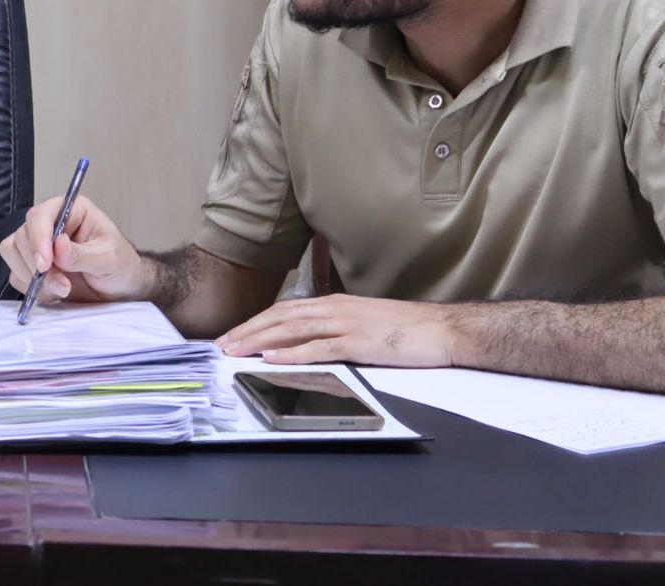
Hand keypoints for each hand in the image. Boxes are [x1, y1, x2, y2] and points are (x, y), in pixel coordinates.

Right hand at [0, 194, 152, 303]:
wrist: (120, 291)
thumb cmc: (121, 266)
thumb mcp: (110, 258)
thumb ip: (83, 254)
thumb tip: (58, 246)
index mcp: (71, 211)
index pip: (41, 216)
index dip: (38, 238)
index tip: (45, 263)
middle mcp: (50, 225)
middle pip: (22, 236)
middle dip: (37, 265)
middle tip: (63, 285)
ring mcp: (39, 246)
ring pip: (12, 253)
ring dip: (31, 277)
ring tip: (62, 290)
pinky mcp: (32, 267)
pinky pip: (16, 275)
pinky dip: (31, 288)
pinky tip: (54, 293)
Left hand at [215, 293, 456, 367]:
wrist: (443, 329)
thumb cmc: (406, 330)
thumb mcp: (363, 322)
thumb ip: (335, 329)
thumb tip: (306, 341)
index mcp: (334, 304)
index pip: (285, 311)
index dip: (255, 322)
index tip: (233, 335)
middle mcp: (335, 309)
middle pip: (280, 317)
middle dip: (247, 331)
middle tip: (221, 345)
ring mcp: (346, 324)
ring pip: (292, 330)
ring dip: (260, 341)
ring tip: (235, 351)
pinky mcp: (359, 343)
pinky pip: (319, 348)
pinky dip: (293, 354)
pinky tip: (273, 359)